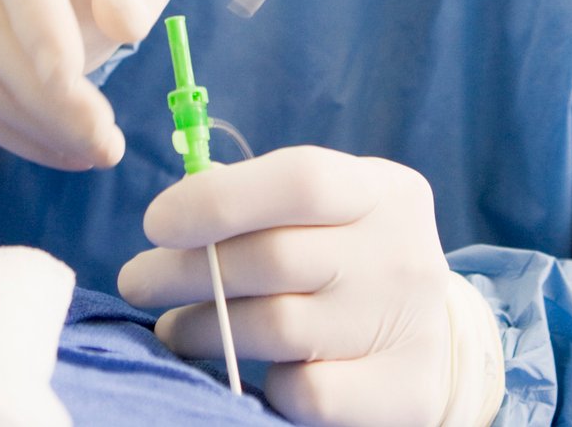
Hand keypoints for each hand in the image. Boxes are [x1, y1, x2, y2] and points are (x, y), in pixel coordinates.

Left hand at [119, 147, 501, 426]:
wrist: (433, 343)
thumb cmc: (352, 259)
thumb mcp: (331, 212)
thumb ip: (265, 203)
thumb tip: (177, 217)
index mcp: (386, 191)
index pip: (301, 180)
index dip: (218, 200)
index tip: (155, 223)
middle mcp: (403, 253)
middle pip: (274, 258)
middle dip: (185, 271)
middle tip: (138, 280)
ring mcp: (407, 324)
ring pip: (277, 327)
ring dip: (203, 329)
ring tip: (171, 327)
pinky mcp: (404, 392)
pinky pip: (307, 390)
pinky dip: (266, 383)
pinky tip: (248, 372)